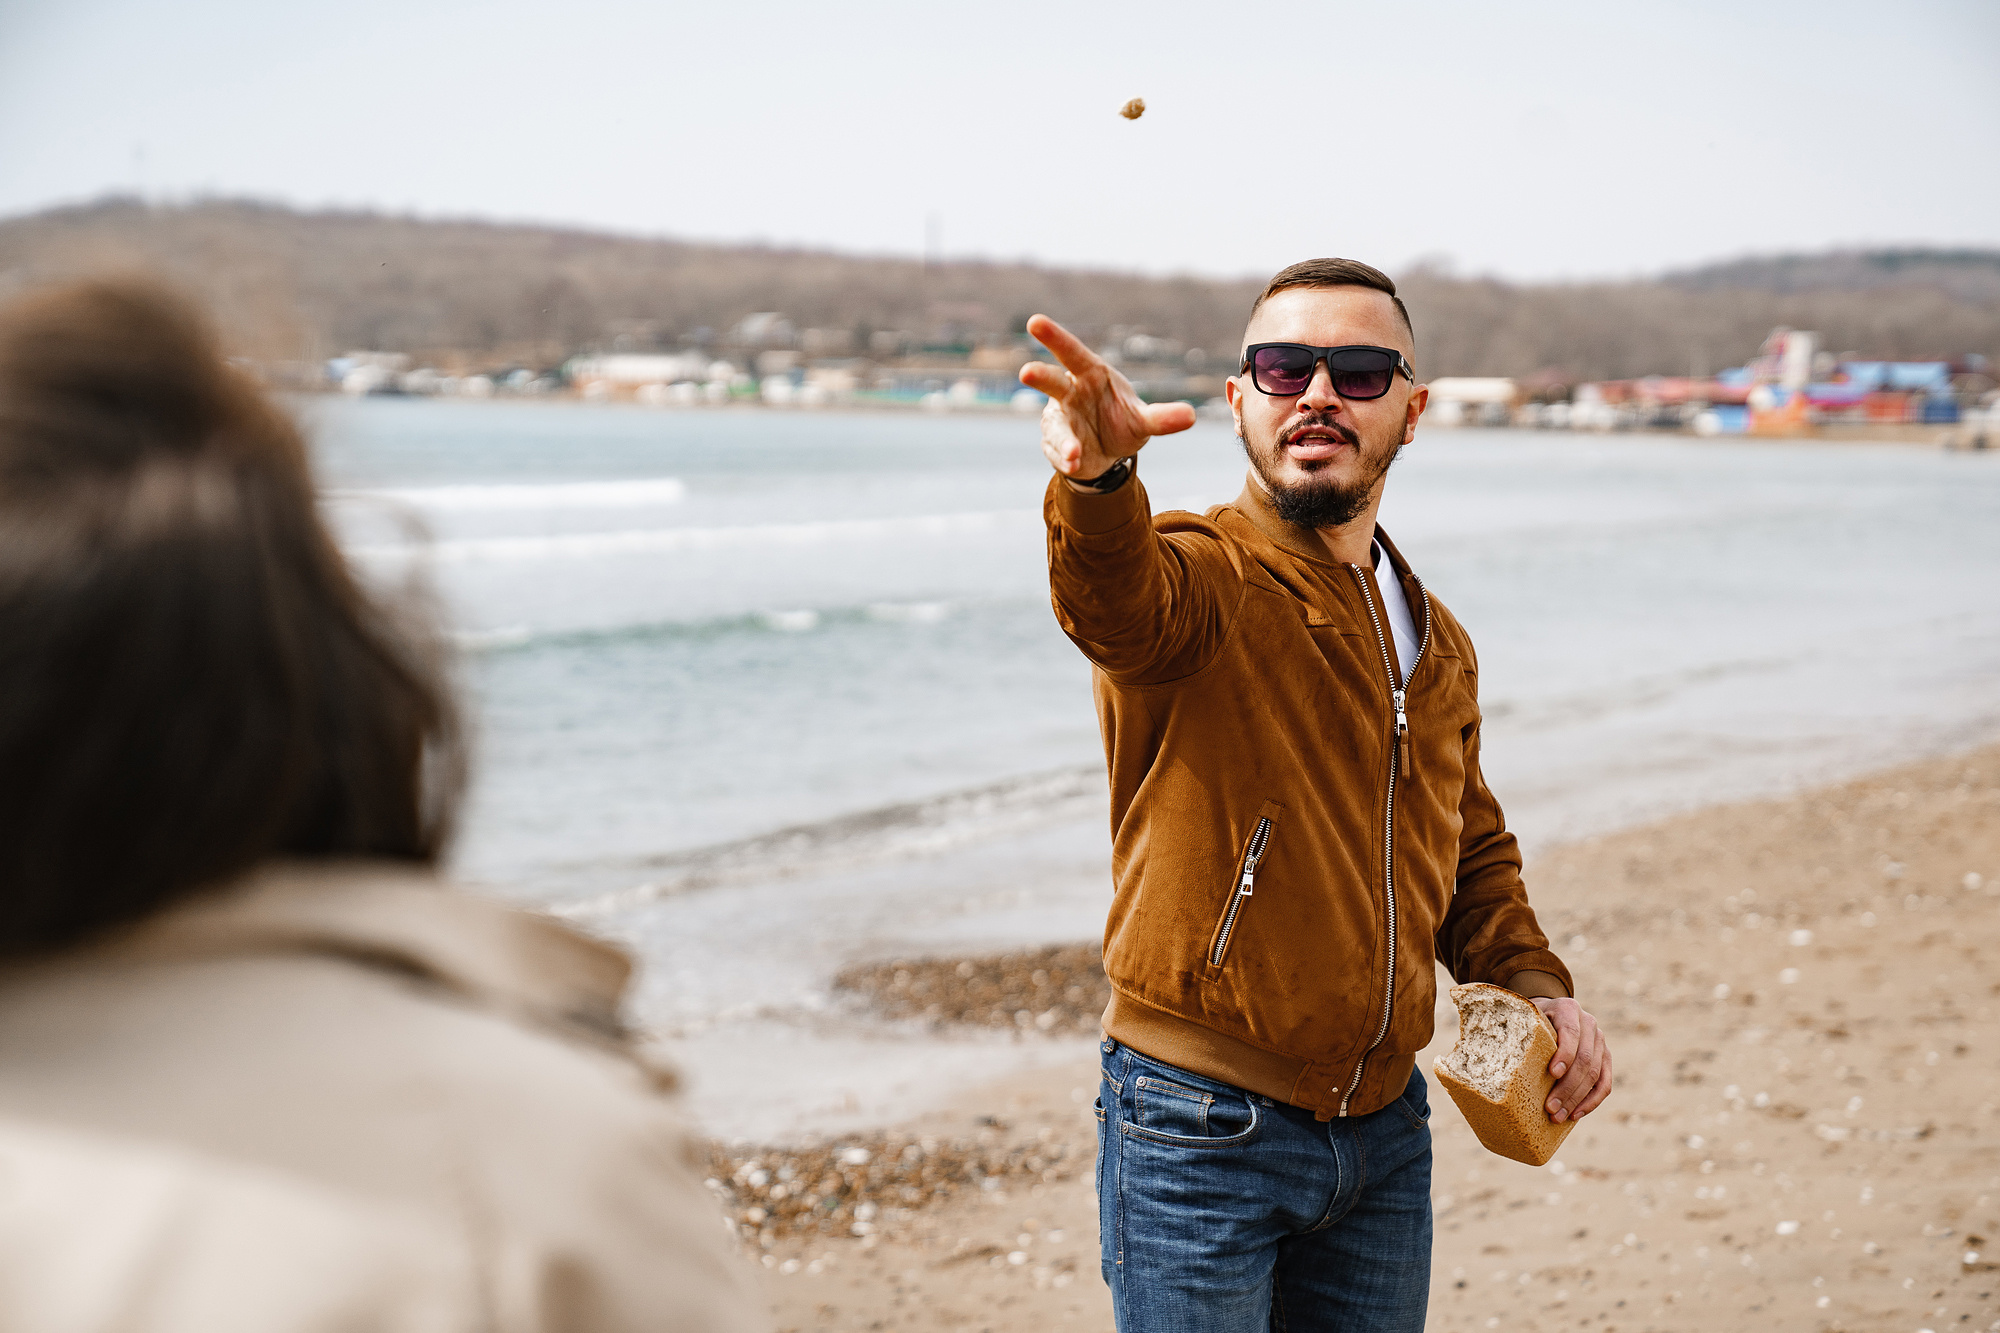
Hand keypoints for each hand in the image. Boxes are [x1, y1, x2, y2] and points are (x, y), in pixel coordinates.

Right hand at [1018, 314, 1195, 484]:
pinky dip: (1067, 458)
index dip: (1054, 337)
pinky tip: (1077, 462)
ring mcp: (1058, 418)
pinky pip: (1058, 450)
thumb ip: (1163, 418)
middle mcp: (1069, 392)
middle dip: (1039, 376)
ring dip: (1062, 439)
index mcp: (1090, 374)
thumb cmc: (1122, 421)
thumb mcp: (1143, 421)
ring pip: (1055, 425)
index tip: (1035, 322)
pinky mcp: (1054, 443)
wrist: (1108, 454)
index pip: (1072, 352)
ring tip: (1074, 454)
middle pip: (1051, 380)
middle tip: (1026, 372)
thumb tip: (1192, 416)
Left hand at [1530, 997, 1610, 1122]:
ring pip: (1595, 1074)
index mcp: (1568, 1008)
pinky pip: (1604, 1083)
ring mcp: (1600, 1041)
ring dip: (1577, 1099)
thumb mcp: (1525, 1017)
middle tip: (1550, 1108)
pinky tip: (1575, 1115)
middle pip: (1585, 1059)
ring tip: (1558, 1117)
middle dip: (1567, 1086)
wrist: (1550, 1014)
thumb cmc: (1531, 1020)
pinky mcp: (1605, 1058)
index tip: (1552, 1074)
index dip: (1564, 1054)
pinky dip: (1591, 1101)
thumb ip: (1520, 1028)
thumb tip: (1497, 1053)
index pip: (1571, 1033)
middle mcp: (1589, 1023)